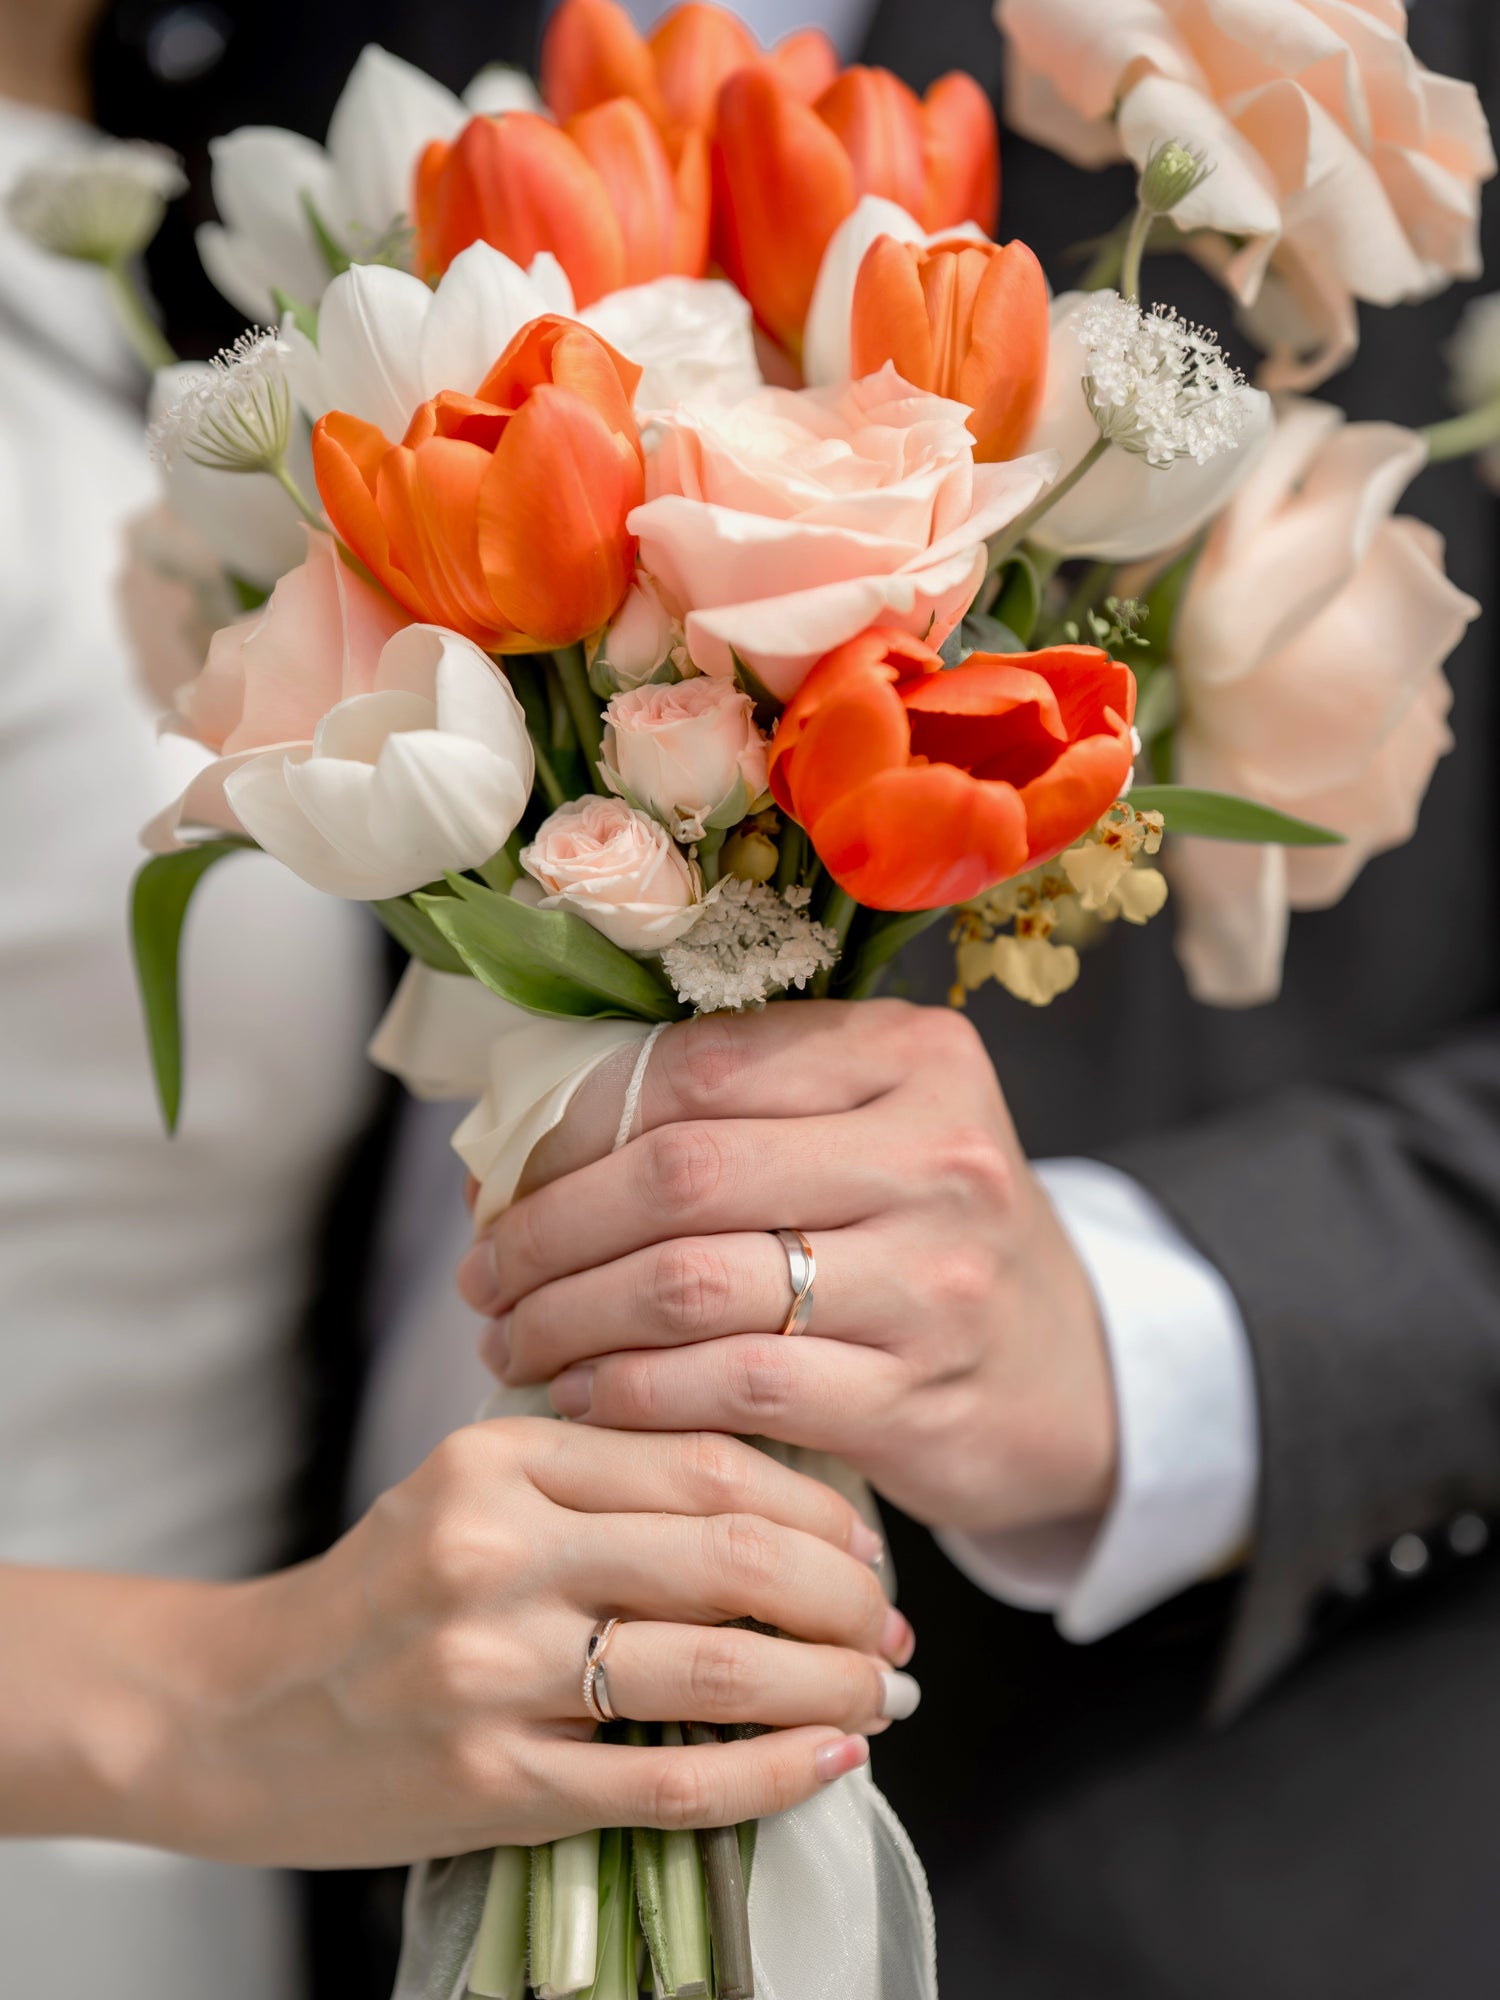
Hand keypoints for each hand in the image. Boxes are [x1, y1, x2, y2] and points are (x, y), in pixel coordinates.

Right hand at [1, 1422, 910, 1865]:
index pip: (707, 1461)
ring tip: (886, 1692)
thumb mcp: (475, 1489)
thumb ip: (605, 1475)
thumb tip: (789, 1505)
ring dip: (833, 1684)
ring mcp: (492, 1671)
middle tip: (896, 1626)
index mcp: (500, 1458)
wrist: (242, 1711)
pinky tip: (832, 1758)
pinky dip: (774, 1772)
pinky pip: (671, 1779)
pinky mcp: (492, 1783)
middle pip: (730, 1556)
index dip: (818, 1506)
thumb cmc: (388, 1590)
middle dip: (846, 1597)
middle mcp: (494, 1550)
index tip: (871, 1543)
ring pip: (717, 1668)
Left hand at [458, 1002, 1116, 1537]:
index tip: (500, 1181)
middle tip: (481, 1276)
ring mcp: (934, 1279)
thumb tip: (520, 1141)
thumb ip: (733, 1108)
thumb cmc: (923, 1235)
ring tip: (510, 1339)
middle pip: (680, 1175)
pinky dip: (629, 1394)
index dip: (569, 1128)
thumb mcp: (867, 1131)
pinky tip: (581, 1395)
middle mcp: (936, 1153)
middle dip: (548, 1230)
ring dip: (567, 1319)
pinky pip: (731, 1387)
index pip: (693, 1069)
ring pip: (691, 1285)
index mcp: (912, 1054)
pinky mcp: (917, 1394)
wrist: (1064, 1374)